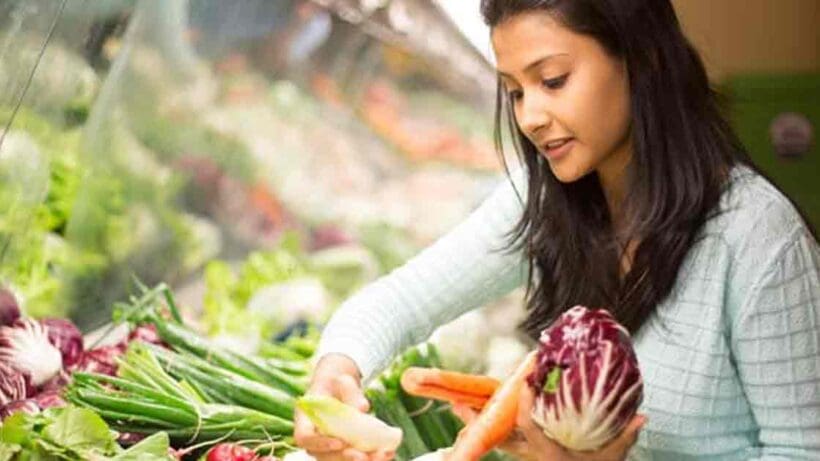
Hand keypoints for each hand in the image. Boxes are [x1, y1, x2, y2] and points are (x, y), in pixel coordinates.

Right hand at [294, 354, 394, 460]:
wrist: (340, 387)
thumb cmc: (337, 382)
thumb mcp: (342, 380)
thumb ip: (350, 391)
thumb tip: (363, 408)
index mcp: (305, 418)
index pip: (304, 437)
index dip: (320, 444)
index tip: (340, 443)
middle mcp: (313, 437)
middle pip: (323, 456)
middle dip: (344, 458)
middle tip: (363, 457)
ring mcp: (327, 447)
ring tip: (382, 455)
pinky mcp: (343, 450)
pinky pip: (354, 458)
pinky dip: (371, 458)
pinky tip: (388, 453)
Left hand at [451, 388, 644, 460]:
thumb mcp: (612, 459)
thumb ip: (624, 437)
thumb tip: (642, 416)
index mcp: (550, 455)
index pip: (531, 427)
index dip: (525, 404)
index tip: (524, 381)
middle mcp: (533, 457)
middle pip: (499, 437)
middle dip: (477, 420)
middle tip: (457, 402)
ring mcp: (527, 457)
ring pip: (496, 439)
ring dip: (476, 422)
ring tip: (456, 404)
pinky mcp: (526, 455)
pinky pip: (502, 440)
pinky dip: (487, 428)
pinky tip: (473, 412)